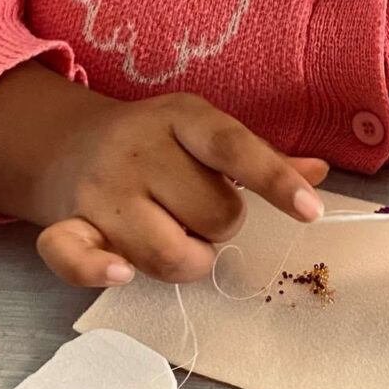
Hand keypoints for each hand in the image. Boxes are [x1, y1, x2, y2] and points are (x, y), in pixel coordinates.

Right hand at [0, 62, 328, 287]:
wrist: (69, 144)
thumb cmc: (157, 144)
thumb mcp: (205, 133)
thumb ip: (260, 157)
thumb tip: (319, 172)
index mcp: (180, 117)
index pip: (234, 146)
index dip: (275, 180)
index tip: (311, 210)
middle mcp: (139, 149)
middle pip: (213, 212)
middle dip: (219, 223)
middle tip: (199, 210)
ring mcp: (100, 189)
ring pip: (169, 252)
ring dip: (186, 257)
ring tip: (175, 235)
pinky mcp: (69, 225)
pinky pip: (78, 257)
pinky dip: (100, 270)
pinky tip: (119, 271)